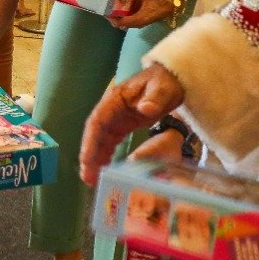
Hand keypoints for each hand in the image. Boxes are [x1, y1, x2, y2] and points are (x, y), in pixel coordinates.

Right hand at [78, 64, 184, 187]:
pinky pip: (110, 143)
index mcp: (115, 99)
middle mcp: (111, 110)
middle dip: (90, 155)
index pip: (97, 121)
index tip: (86, 158)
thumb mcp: (162, 88)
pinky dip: (106, 156)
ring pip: (100, 141)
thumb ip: (154, 98)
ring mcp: (116, 118)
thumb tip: (145, 109)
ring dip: (95, 159)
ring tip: (93, 180)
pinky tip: (105, 170)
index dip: (90, 141)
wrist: (172, 79)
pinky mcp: (123, 126)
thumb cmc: (165, 81)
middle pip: (95, 134)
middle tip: (88, 177)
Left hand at [109, 0, 172, 28]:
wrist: (174, 5)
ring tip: (112, 5)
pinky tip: (122, 5)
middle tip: (107, 6)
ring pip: (125, 22)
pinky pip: (130, 19)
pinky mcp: (142, 20)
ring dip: (118, 16)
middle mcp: (138, 23)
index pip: (121, 23)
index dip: (111, 18)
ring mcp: (140, 23)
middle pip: (120, 24)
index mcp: (139, 18)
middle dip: (113, 16)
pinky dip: (124, 14)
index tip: (105, 11)